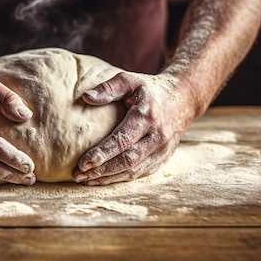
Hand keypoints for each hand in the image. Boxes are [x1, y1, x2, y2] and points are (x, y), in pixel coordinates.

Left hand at [73, 71, 194, 185]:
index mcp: (148, 116)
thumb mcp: (130, 81)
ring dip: (109, 178)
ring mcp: (163, 150)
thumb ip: (109, 88)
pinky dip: (120, 178)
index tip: (82, 163)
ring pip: (134, 171)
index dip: (102, 154)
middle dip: (101, 170)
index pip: (122, 140)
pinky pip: (140, 173)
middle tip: (78, 175)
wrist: (182, 99)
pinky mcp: (163, 158)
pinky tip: (103, 179)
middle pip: (127, 160)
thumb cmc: (149, 89)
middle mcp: (158, 136)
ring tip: (86, 180)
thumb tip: (86, 97)